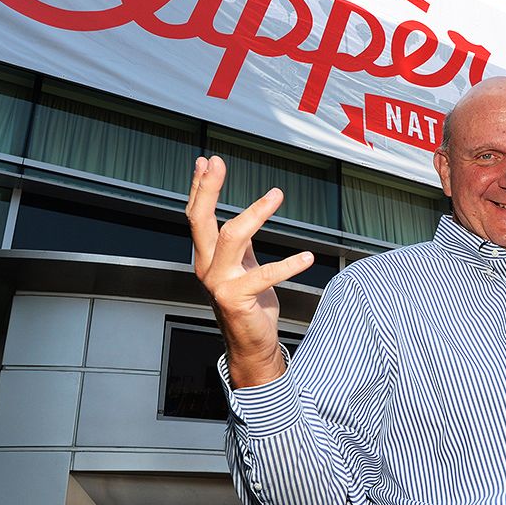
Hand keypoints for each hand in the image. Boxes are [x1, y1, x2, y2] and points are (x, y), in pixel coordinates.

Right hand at [186, 156, 314, 387]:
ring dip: (256, 212)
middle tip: (217, 162)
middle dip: (207, 189)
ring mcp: (219, 283)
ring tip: (276, 194)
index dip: (199, 188)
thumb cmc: (250, 303)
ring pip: (232, 237)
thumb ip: (241, 243)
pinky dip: (289, 265)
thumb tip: (248, 215)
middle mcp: (206, 267)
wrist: (251, 343)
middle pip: (201, 220)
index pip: (197, 216)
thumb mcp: (244, 266)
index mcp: (206, 256)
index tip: (205, 161)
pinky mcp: (237, 299)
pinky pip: (265, 274)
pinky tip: (308, 257)